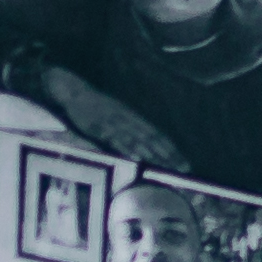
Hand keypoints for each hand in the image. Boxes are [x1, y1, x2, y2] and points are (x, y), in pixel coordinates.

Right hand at [32, 73, 188, 166]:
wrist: (75, 92)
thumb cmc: (96, 106)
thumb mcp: (118, 114)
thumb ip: (132, 127)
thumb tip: (147, 143)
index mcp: (134, 117)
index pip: (158, 134)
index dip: (172, 148)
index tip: (185, 162)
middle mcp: (129, 120)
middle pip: (152, 139)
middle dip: (169, 155)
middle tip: (183, 168)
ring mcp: (115, 124)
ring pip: (137, 141)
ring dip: (153, 154)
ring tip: (166, 167)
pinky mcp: (100, 128)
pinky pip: (115, 140)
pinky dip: (127, 149)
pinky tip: (137, 158)